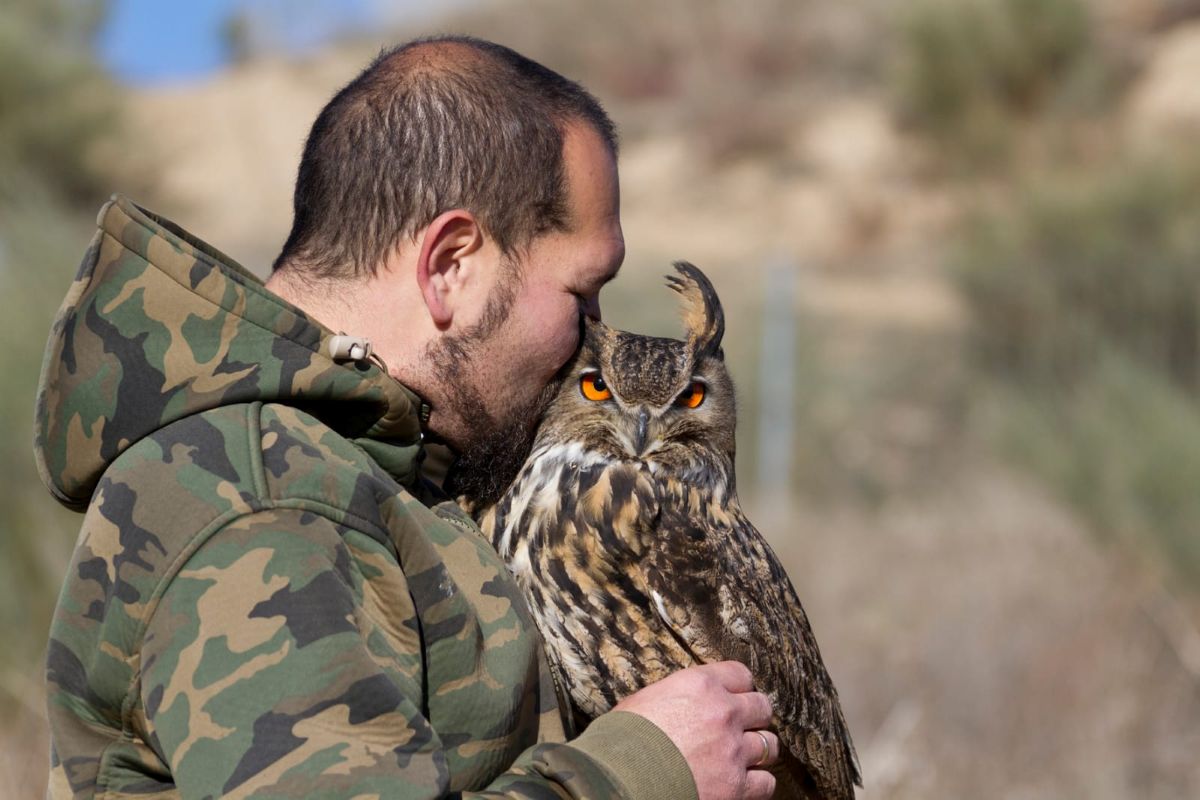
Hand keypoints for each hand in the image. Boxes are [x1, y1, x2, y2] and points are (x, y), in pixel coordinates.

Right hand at [613, 661, 778, 799]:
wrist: (620, 778)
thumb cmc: (621, 740)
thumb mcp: (647, 700)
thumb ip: (677, 697)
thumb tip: (683, 704)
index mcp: (700, 685)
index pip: (740, 674)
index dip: (738, 688)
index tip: (734, 697)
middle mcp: (723, 713)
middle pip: (762, 707)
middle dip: (754, 717)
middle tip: (740, 729)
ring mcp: (734, 751)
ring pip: (769, 745)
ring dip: (756, 751)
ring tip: (739, 758)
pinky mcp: (737, 786)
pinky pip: (766, 783)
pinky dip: (756, 784)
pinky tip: (741, 783)